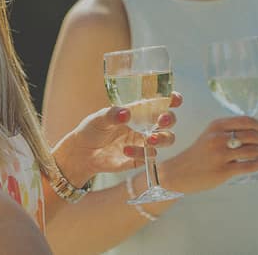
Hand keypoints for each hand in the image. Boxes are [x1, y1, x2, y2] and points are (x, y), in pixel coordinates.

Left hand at [51, 92, 182, 187]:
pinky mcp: (139, 158)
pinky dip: (140, 153)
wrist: (82, 153)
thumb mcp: (99, 118)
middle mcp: (144, 125)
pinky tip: (125, 151)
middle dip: (169, 120)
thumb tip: (126, 113)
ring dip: (161, 139)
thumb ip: (112, 115)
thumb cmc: (91, 129)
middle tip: (160, 121)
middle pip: (169, 121)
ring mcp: (143, 142)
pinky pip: (149, 156)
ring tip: (148, 140)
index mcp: (137, 110)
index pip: (160, 102)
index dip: (172, 100)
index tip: (175, 99)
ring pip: (166, 140)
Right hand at [159, 116, 257, 193]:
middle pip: (252, 136)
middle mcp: (218, 137)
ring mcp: (221, 154)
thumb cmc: (199, 154)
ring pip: (253, 151)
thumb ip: (230, 132)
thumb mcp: (210, 135)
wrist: (180, 172)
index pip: (246, 121)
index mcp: (216, 125)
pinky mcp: (224, 170)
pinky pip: (250, 166)